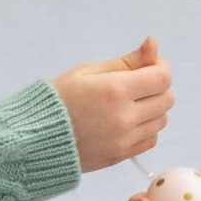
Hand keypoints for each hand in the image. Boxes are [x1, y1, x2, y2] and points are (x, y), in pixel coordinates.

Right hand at [52, 36, 172, 171]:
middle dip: (157, 87)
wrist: (33, 139)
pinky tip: (127, 121)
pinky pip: (150, 140)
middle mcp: (124, 117)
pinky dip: (146, 128)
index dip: (160, 67)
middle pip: (166, 99)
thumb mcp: (88, 71)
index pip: (162, 78)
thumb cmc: (57, 99)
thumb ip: (126, 61)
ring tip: (130, 103)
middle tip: (136, 83)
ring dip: (153, 108)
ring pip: (161, 120)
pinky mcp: (120, 156)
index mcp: (115, 90)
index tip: (148, 65)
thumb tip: (153, 44)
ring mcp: (124, 140)